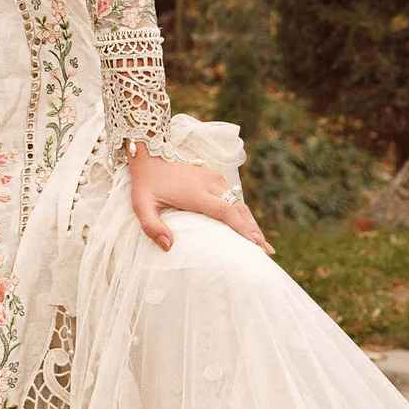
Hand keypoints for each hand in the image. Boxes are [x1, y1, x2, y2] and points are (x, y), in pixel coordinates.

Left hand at [128, 146, 273, 255]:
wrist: (150, 157)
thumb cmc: (145, 185)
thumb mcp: (142, 207)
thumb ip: (152, 227)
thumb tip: (168, 247)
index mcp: (196, 193)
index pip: (226, 212)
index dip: (242, 228)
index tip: (255, 244)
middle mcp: (210, 184)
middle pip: (238, 210)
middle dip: (254, 230)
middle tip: (267, 251)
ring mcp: (214, 179)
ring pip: (239, 203)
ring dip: (251, 222)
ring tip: (262, 243)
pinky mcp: (214, 177)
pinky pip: (233, 197)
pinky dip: (243, 213)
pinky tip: (248, 226)